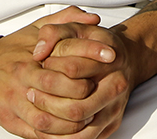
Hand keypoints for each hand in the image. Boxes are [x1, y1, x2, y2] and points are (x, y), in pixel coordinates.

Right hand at [0, 7, 108, 137]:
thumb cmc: (12, 50)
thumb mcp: (35, 29)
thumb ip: (65, 20)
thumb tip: (95, 18)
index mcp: (29, 61)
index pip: (63, 64)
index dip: (90, 61)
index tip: (112, 58)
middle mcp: (21, 83)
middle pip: (56, 94)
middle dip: (83, 96)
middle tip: (103, 91)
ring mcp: (15, 105)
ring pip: (47, 120)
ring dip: (73, 122)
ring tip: (93, 115)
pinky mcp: (11, 122)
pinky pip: (37, 134)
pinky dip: (57, 136)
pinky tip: (74, 132)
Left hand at [30, 12, 149, 138]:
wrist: (126, 61)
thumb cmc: (98, 44)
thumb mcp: (77, 29)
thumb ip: (54, 33)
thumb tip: (38, 53)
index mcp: (110, 63)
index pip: (72, 70)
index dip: (49, 70)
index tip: (36, 68)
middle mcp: (116, 89)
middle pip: (76, 109)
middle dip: (47, 104)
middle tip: (30, 94)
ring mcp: (114, 111)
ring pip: (80, 132)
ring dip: (53, 127)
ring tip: (35, 115)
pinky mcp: (110, 126)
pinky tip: (47, 129)